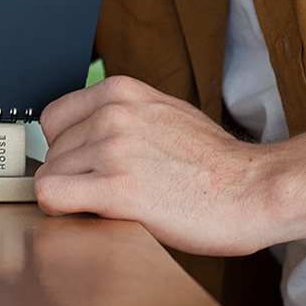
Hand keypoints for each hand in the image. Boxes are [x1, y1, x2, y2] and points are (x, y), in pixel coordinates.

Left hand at [35, 75, 270, 255]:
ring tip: (115, 201)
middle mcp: (112, 113)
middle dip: (73, 173)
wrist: (254, 189)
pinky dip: (62, 209)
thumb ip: (117, 114)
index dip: (66, 147)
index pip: (53, 118)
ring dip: (75, 194)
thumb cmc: (213, 160)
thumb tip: (80, 132)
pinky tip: (93, 213)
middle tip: (108, 188)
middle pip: (51, 150)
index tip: (83, 164)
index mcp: (120, 91)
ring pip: (51, 175)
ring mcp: (113, 149)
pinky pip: (53, 196)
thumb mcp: (160, 111)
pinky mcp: (117, 188)